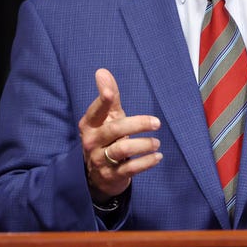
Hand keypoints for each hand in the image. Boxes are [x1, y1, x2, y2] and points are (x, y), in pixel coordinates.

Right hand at [78, 68, 162, 202]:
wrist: (98, 175)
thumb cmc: (107, 138)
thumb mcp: (107, 118)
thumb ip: (109, 97)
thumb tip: (101, 71)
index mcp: (89, 125)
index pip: (96, 111)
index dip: (103, 101)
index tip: (111, 93)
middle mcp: (92, 142)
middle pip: (115, 129)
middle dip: (138, 124)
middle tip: (157, 122)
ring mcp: (100, 160)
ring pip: (123, 149)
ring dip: (143, 145)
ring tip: (156, 142)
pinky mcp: (111, 175)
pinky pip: (130, 168)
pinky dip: (146, 162)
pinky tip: (157, 156)